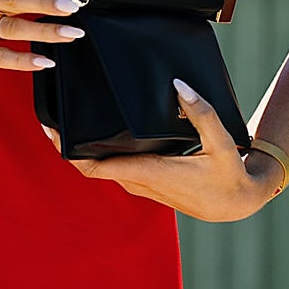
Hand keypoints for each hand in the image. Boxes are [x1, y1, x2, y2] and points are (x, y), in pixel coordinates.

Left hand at [45, 80, 283, 221]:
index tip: (51, 131)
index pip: (96, 167)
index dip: (68, 151)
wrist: (238, 203)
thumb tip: (178, 85)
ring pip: (100, 166)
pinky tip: (96, 129)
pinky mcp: (147, 180)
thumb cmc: (229, 175)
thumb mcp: (221, 142)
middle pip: (90, 165)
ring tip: (67, 115)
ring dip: (81, 148)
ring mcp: (141, 182)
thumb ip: (201, 113)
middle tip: (50, 114)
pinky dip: (98, 151)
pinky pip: (113, 166)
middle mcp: (139, 180)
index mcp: (149, 172)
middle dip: (67, 144)